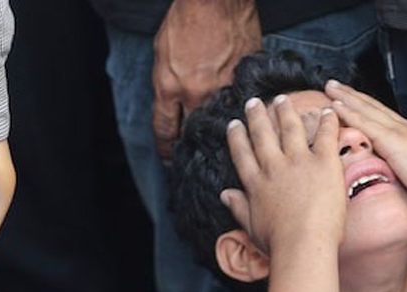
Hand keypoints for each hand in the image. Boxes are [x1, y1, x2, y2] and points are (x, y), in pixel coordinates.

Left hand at [153, 0, 261, 163]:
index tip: (169, 161)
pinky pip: (240, 105)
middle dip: (191, 147)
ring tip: (221, 145)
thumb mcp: (162, 53)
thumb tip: (176, 106)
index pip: (165, 130)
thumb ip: (167, 84)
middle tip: (194, 160)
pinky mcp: (243, 83)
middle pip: (192, 133)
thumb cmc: (186, 21)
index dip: (166, 150)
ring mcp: (222, 90)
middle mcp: (195, 94)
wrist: (216, 1)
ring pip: (220, 124)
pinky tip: (244, 121)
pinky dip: (240, 113)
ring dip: (219, 134)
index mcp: (170, 86)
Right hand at [223, 95, 345, 253]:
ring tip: (282, 99)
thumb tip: (224, 195)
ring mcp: (299, 162)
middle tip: (254, 102)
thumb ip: (238, 207)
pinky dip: (326, 121)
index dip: (237, 137)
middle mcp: (273, 167)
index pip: (242, 154)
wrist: (303, 246)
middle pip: (262, 135)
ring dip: (285, 111)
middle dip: (257, 116)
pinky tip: (327, 110)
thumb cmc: (278, 244)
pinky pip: (325, 135)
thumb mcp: (252, 227)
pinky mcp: (324, 163)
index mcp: (256, 184)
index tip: (235, 124)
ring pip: (289, 128)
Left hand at [325, 80, 406, 221]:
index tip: (349, 98)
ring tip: (329, 87)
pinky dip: (349, 111)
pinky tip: (336, 105)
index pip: (382, 116)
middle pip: (372, 106)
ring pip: (366, 109)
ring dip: (345, 97)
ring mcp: (399, 132)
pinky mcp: (394, 141)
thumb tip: (396, 179)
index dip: (364, 106)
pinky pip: (365, 122)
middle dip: (351, 95)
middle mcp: (404, 129)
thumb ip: (406, 172)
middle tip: (333, 84)